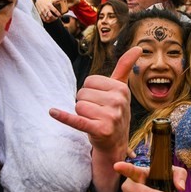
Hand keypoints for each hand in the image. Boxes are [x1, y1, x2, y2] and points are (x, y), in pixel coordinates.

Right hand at [35, 0, 62, 22]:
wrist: (37, 1)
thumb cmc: (45, 1)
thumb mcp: (51, 0)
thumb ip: (56, 0)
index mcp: (49, 5)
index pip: (55, 11)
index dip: (58, 14)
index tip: (60, 16)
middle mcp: (46, 9)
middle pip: (51, 16)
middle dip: (55, 18)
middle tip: (57, 18)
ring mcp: (43, 12)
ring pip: (47, 18)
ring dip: (51, 20)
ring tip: (53, 19)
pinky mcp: (40, 14)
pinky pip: (44, 19)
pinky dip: (47, 21)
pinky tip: (50, 20)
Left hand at [49, 47, 139, 191]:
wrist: (116, 144)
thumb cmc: (114, 112)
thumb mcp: (121, 90)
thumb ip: (125, 67)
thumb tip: (138, 47)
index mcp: (121, 89)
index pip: (90, 81)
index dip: (90, 91)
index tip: (100, 101)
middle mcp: (119, 102)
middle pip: (82, 93)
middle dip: (85, 103)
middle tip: (96, 113)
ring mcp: (111, 117)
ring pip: (78, 106)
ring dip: (81, 114)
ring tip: (93, 121)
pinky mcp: (100, 130)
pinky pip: (76, 120)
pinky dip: (63, 117)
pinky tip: (53, 112)